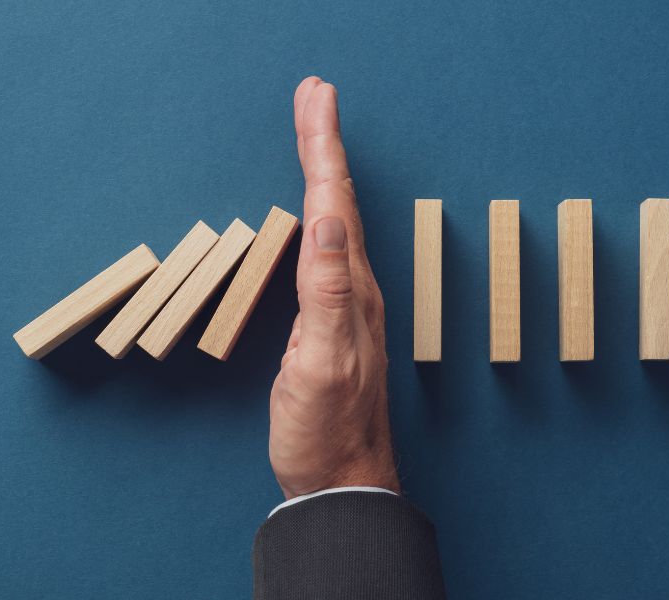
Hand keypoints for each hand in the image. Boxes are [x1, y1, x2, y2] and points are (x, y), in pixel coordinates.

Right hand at [269, 77, 399, 498]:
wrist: (340, 477)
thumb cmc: (326, 429)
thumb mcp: (321, 364)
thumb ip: (328, 293)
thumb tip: (329, 221)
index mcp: (350, 289)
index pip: (333, 203)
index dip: (323, 147)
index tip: (316, 96)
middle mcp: (354, 288)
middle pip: (337, 199)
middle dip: (324, 142)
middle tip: (314, 95)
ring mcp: (344, 304)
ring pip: (334, 220)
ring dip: (323, 170)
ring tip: (314, 134)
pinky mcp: (330, 321)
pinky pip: (325, 250)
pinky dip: (317, 212)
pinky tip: (315, 212)